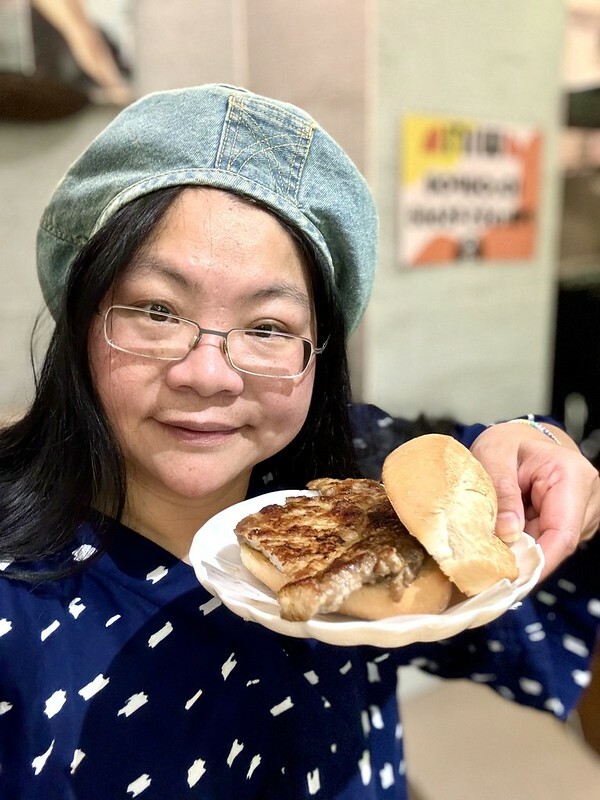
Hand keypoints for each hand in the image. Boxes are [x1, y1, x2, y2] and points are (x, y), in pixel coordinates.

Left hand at [470, 422, 599, 578]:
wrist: (521, 438)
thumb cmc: (508, 442)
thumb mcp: (494, 456)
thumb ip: (502, 491)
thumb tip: (508, 533)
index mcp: (571, 476)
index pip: (562, 533)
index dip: (538, 561)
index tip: (511, 579)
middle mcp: (587, 496)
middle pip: (558, 544)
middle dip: (524, 557)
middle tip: (487, 562)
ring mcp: (584, 511)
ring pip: (552, 546)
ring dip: (523, 549)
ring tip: (494, 537)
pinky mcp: (572, 521)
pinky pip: (548, 541)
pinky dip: (526, 543)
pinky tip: (507, 533)